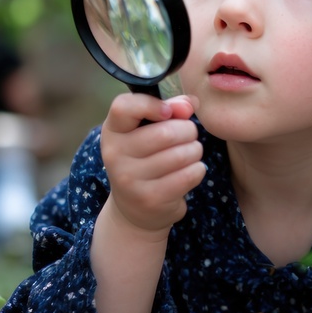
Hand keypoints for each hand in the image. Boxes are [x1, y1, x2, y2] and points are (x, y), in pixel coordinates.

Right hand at [99, 93, 204, 235]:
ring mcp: (131, 180)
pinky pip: (190, 175)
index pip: (123, 107)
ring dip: (195, 150)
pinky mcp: (151, 199)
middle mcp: (115, 155)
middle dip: (189, 130)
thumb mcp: (148, 130)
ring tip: (190, 153)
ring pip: (182, 154)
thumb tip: (190, 104)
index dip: (151, 104)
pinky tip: (191, 170)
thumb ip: (170, 109)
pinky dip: (198, 169)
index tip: (168, 111)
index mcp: (112, 131)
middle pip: (167, 132)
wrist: (135, 208)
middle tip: (189, 136)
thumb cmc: (146, 158)